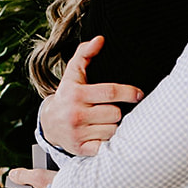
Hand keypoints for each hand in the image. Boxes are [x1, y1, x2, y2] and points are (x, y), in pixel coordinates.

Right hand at [39, 35, 143, 154]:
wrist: (49, 123)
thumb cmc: (67, 95)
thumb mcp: (72, 73)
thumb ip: (85, 53)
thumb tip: (100, 39)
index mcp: (76, 94)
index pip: (110, 92)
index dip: (128, 93)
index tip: (139, 94)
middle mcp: (76, 114)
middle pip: (115, 113)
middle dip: (117, 112)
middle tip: (111, 110)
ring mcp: (78, 133)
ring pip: (113, 130)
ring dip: (114, 126)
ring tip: (105, 122)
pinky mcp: (80, 149)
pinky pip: (106, 146)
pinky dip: (108, 141)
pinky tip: (102, 134)